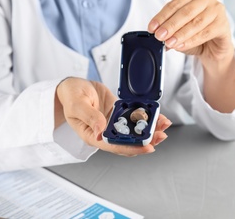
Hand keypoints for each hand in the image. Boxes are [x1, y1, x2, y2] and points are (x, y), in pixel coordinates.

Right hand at [55, 77, 171, 155]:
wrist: (73, 86)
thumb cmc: (70, 96)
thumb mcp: (77, 105)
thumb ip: (89, 117)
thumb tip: (100, 132)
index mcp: (93, 136)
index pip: (115, 146)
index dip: (132, 148)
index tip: (148, 146)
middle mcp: (105, 133)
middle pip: (129, 142)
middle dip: (147, 140)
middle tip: (161, 134)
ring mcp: (113, 123)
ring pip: (134, 131)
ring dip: (150, 130)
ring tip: (164, 124)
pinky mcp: (119, 113)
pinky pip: (134, 118)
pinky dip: (146, 118)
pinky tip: (157, 116)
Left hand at [148, 0, 234, 112]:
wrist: (214, 49)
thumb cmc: (196, 37)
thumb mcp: (179, 33)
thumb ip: (170, 32)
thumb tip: (158, 36)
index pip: (174, 4)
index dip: (161, 16)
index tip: (152, 28)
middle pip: (185, 12)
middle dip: (170, 25)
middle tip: (159, 36)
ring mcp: (217, 10)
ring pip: (195, 22)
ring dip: (180, 34)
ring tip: (169, 43)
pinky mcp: (224, 24)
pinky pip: (205, 33)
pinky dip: (191, 40)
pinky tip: (181, 46)